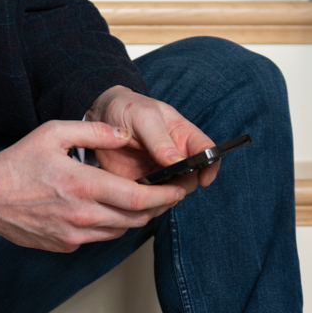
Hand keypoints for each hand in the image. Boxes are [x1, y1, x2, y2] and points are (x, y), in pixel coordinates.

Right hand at [0, 119, 189, 252]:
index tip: (178, 189)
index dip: (165, 195)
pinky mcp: (66, 245)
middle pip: (137, 218)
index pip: (138, 198)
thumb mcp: (53, 133)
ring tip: (144, 199)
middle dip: (158, 206)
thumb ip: (94, 130)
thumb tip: (125, 134)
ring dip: (136, 217)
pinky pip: (99, 237)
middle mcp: (83, 215)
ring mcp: (74, 235)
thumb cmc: (18, 163)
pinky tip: (110, 208)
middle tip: (168, 193)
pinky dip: (112, 224)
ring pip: (121, 230)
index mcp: (84, 186)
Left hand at [84, 86, 217, 189]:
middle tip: (166, 186)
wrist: (101, 116)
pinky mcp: (142, 184)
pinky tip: (135, 196)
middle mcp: (176, 157)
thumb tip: (180, 162)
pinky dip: (147, 203)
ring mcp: (160, 172)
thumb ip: (160, 140)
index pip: (206, 151)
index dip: (211, 166)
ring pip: (172, 193)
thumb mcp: (143, 117)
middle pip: (192, 179)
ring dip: (164, 197)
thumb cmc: (127, 109)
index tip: (204, 179)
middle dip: (183, 186)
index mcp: (183, 135)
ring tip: (147, 191)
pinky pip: (151, 200)